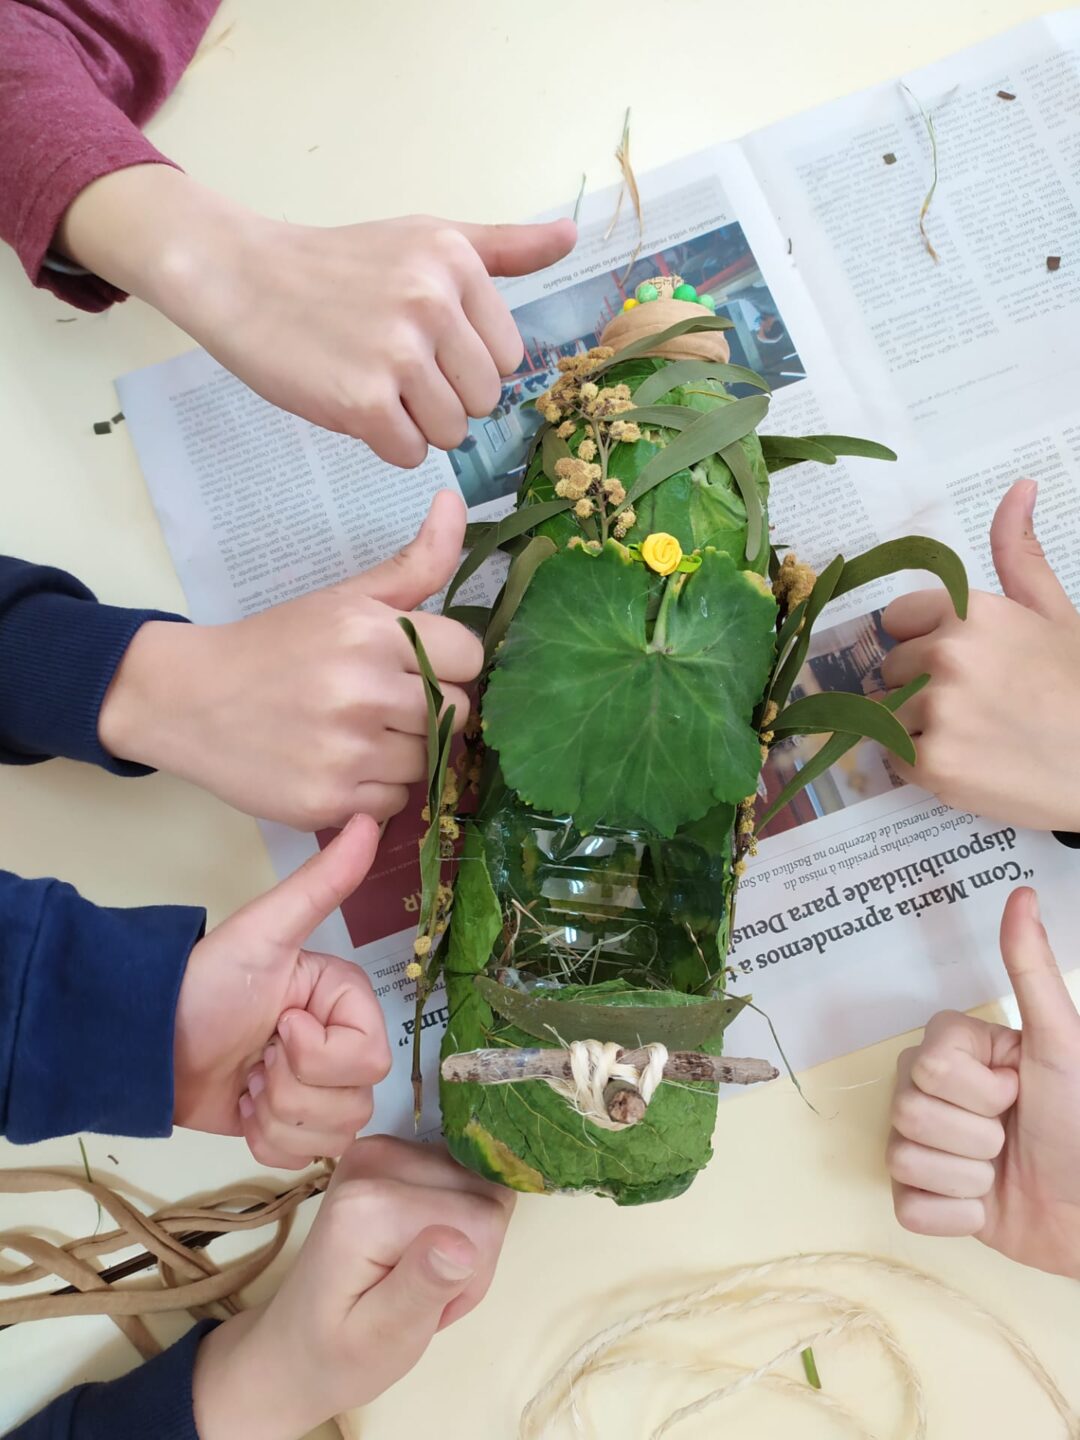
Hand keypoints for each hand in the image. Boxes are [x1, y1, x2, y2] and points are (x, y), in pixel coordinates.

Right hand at [58, 165, 576, 464]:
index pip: (508, 357)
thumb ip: (502, 247)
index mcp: (455, 262)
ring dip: (415, 425)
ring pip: (451, 433)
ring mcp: (397, 353)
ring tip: (374, 385)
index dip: (468, 364)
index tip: (425, 344)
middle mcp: (431, 302)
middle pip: (483, 401)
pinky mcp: (362, 401)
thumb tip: (571, 238)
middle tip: (393, 368)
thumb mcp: (424, 238)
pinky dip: (386, 443)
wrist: (241, 278)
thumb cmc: (337, 265)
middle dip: (444, 399)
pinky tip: (355, 405)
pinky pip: (410, 453)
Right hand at [98, 489, 481, 828]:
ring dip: (406, 752)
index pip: (469, 657)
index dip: (449, 663)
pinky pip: (397, 803)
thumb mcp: (345, 598)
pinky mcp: (328, 801)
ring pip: (430, 761)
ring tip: (359, 733)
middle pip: (455, 713)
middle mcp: (363, 691)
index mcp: (372, 632)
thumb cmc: (276, 646)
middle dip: (429, 708)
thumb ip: (414, 561)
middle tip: (383, 702)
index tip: (417, 666)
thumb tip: (455, 501)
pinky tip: (343, 765)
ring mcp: (346, 752)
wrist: (188, 699)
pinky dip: (379, 790)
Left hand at [174, 815, 391, 1168]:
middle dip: (292, 1088)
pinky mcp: (287, 1126)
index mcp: (345, 1003)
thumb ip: (323, 884)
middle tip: (255, 1057)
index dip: (320, 1054)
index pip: (370, 1057)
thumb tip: (371, 819)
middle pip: (355, 1101)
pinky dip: (266, 1140)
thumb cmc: (204, 982)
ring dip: (276, 1115)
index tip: (279, 1027)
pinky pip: (305, 1158)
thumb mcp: (266, 931)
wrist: (143, 1038)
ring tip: (245, 1079)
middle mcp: (339, 1045)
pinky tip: (241, 1105)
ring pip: (333, 1134)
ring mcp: (315, 1090)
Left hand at [192, 1136, 514, 1439]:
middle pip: (482, 1191)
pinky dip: (455, 1219)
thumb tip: (463, 1242)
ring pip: (477, 1181)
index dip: (475, 1271)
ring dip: (466, 1236)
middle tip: (426, 1297)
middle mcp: (375, 1159)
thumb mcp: (383, 1340)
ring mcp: (383, 1149)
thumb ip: (422, 1286)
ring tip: (420, 1278)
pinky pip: (461, 1176)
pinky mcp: (392, 1152)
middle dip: (472, 1252)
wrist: (295, 1345)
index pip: (481, 1218)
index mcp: (368, 1205)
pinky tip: (421, 1251)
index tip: (434, 1308)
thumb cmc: (339, 1355)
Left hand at [881, 479, 1079, 829]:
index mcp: (971, 612)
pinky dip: (922, 765)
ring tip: (975, 734)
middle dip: (919, 685)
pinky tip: (970, 762)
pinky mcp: (932, 764)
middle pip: (890, 668)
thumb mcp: (1057, 614)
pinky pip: (894, 757)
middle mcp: (947, 655)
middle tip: (977, 704)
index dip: (923, 641)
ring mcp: (936, 711)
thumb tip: (1018, 487)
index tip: (959, 662)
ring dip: (917, 726)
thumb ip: (1020, 556)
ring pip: (886, 713)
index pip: (898, 619)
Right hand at [887, 887, 1079, 1278]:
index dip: (979, 1089)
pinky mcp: (920, 1200)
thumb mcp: (1061, 1045)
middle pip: (907, 1108)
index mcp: (957, 1052)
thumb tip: (1022, 894)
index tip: (1018, 1092)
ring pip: (903, 1156)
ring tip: (1002, 1172)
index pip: (927, 1062)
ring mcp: (922, 1146)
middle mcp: (930, 1092)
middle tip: (1011, 1136)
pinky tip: (985, 1206)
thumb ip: (1031, 971)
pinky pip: (906, 1206)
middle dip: (973, 1136)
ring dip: (967, 1178)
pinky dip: (953, 1215)